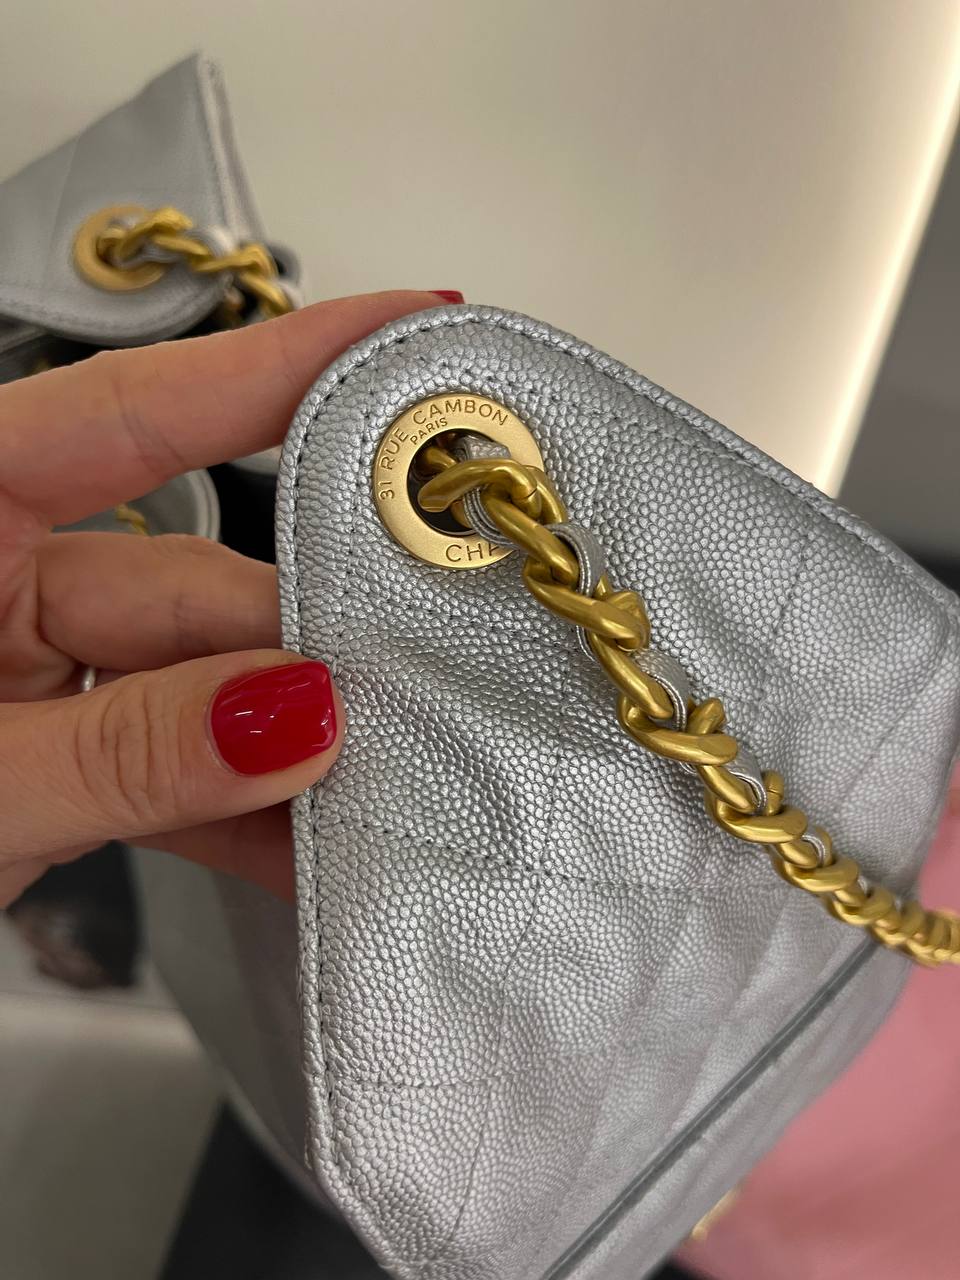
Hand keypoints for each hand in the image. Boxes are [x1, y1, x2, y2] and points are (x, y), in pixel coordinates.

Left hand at [0, 290, 446, 905]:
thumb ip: (115, 754)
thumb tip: (297, 714)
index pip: (133, 409)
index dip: (286, 364)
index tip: (418, 328)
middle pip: (195, 581)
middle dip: (308, 643)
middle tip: (435, 675)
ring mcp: (23, 668)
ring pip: (198, 685)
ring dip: (286, 751)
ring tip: (391, 789)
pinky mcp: (48, 751)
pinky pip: (166, 761)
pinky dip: (235, 808)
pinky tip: (307, 845)